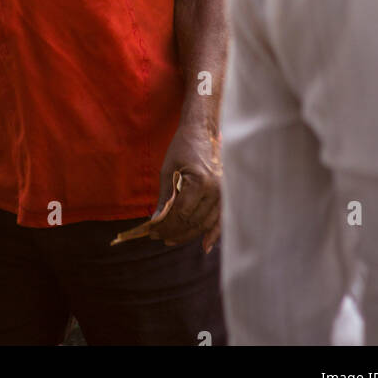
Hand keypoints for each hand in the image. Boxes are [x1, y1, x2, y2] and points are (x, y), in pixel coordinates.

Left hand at [151, 125, 221, 251]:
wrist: (204, 131)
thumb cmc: (183, 146)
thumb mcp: (168, 170)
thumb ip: (165, 197)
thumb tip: (156, 221)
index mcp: (200, 182)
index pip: (181, 214)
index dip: (166, 225)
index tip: (152, 231)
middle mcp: (215, 190)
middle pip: (193, 221)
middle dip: (174, 231)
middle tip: (158, 237)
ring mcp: (223, 193)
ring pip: (205, 223)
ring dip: (188, 234)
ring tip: (172, 239)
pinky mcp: (225, 194)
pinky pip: (220, 219)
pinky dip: (213, 234)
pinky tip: (204, 246)